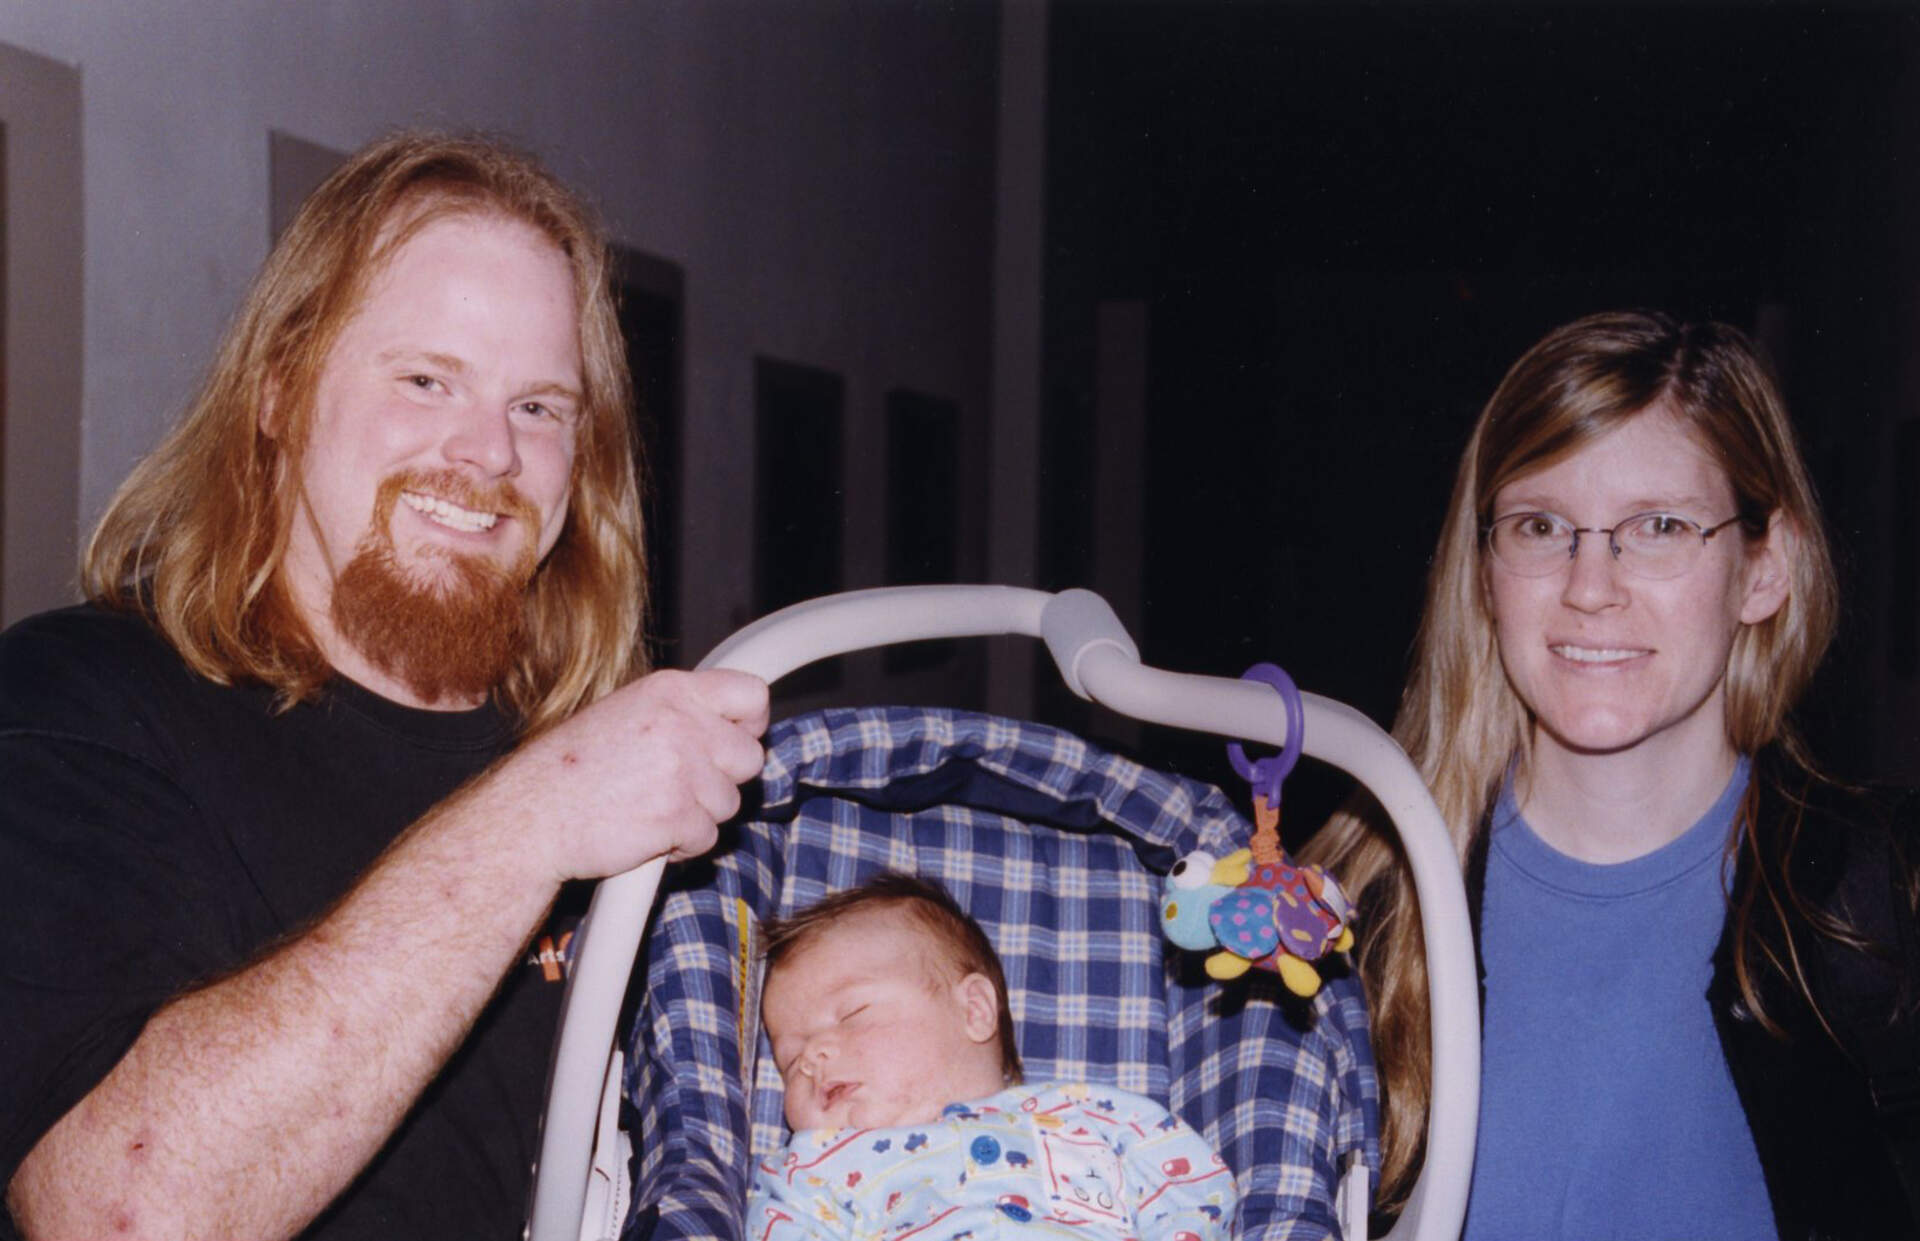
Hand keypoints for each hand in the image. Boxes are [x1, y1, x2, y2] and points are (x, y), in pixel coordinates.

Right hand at [500, 668, 769, 882]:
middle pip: (750, 757)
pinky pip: (708, 837)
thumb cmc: (572, 769)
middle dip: (723, 778)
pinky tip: (646, 832)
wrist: (531, 816)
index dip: (750, 723)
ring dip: (699, 814)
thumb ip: (679, 713)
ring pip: (730, 803)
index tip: (735, 739)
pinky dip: (682, 845)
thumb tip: (730, 723)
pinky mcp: (678, 816)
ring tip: (652, 808)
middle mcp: (682, 724)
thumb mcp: (626, 713)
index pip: (751, 694)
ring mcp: (682, 770)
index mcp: (670, 691)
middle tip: (683, 786)